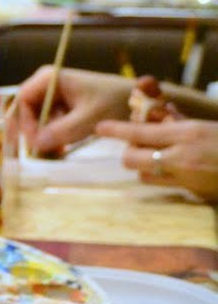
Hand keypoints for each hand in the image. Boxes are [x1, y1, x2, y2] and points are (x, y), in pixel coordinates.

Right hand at [11, 66, 130, 155]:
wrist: (141, 102)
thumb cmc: (116, 102)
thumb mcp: (90, 119)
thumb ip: (62, 130)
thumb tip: (36, 145)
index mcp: (49, 78)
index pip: (23, 99)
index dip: (25, 122)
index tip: (36, 143)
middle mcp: (47, 84)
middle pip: (26, 109)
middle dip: (32, 132)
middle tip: (41, 153)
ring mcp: (54, 95)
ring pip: (36, 118)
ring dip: (42, 137)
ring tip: (54, 153)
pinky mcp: (62, 106)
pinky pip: (48, 122)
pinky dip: (51, 136)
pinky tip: (60, 149)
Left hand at [96, 116, 217, 200]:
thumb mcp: (204, 126)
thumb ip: (178, 121)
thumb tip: (157, 110)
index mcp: (187, 133)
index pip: (140, 131)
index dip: (116, 130)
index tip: (100, 128)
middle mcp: (183, 157)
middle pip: (132, 158)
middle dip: (129, 152)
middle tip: (136, 145)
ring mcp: (188, 178)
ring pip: (144, 175)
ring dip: (144, 166)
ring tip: (156, 157)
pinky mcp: (194, 193)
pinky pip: (164, 185)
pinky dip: (161, 176)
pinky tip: (173, 168)